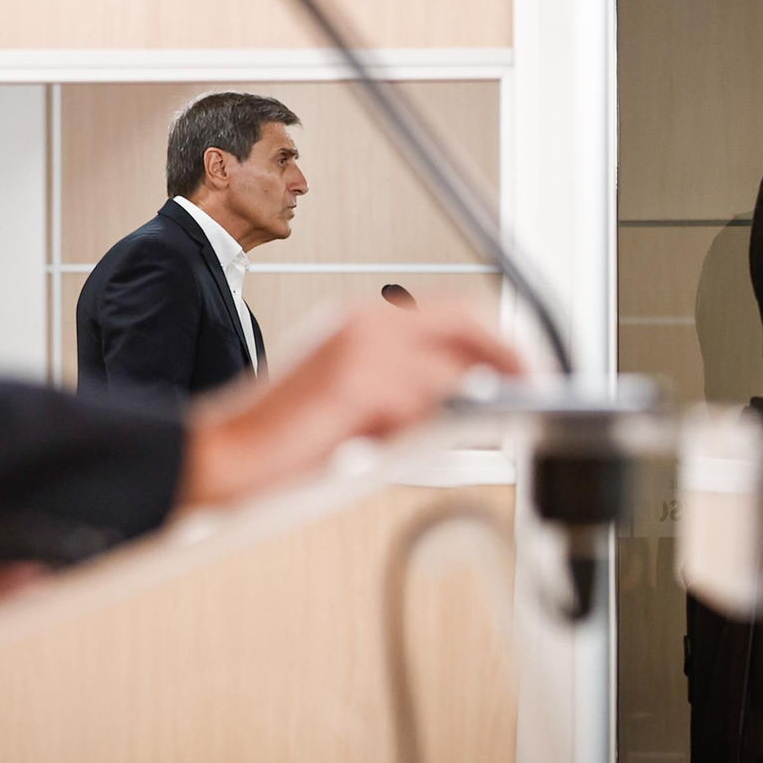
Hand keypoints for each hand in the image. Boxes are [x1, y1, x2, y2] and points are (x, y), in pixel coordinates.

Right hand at [180, 300, 522, 505]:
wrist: (226, 452)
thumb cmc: (282, 438)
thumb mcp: (351, 400)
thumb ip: (406, 391)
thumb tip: (474, 404)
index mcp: (363, 320)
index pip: (456, 310)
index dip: (501, 340)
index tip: (526, 371)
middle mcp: (366, 322)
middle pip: (470, 318)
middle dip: (513, 356)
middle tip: (536, 394)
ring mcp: (363, 349)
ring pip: (456, 365)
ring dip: (479, 402)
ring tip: (493, 434)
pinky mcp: (358, 383)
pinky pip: (428, 401)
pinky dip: (440, 426)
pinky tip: (432, 445)